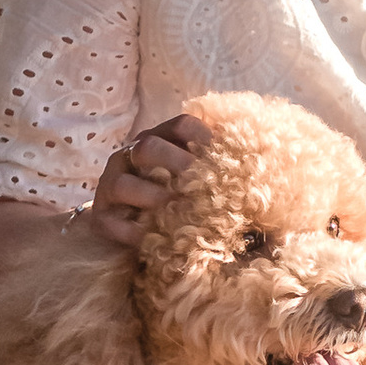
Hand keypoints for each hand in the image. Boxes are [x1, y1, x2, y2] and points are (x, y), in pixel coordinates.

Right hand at [90, 110, 215, 251]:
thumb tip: (264, 201)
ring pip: (123, 183)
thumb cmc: (176, 203)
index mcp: (161, 140)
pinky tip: (153, 239)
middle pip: (148, 146)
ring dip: (152, 197)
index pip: (182, 125)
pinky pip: (111, 222)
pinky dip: (133, 232)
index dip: (203, 137)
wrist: (129, 229)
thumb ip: (221, 182)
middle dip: (174, 162)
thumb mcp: (196, 185)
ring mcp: (111, 186)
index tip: (224, 158)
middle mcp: (131, 157)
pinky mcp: (101, 218)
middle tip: (198, 183)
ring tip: (174, 211)